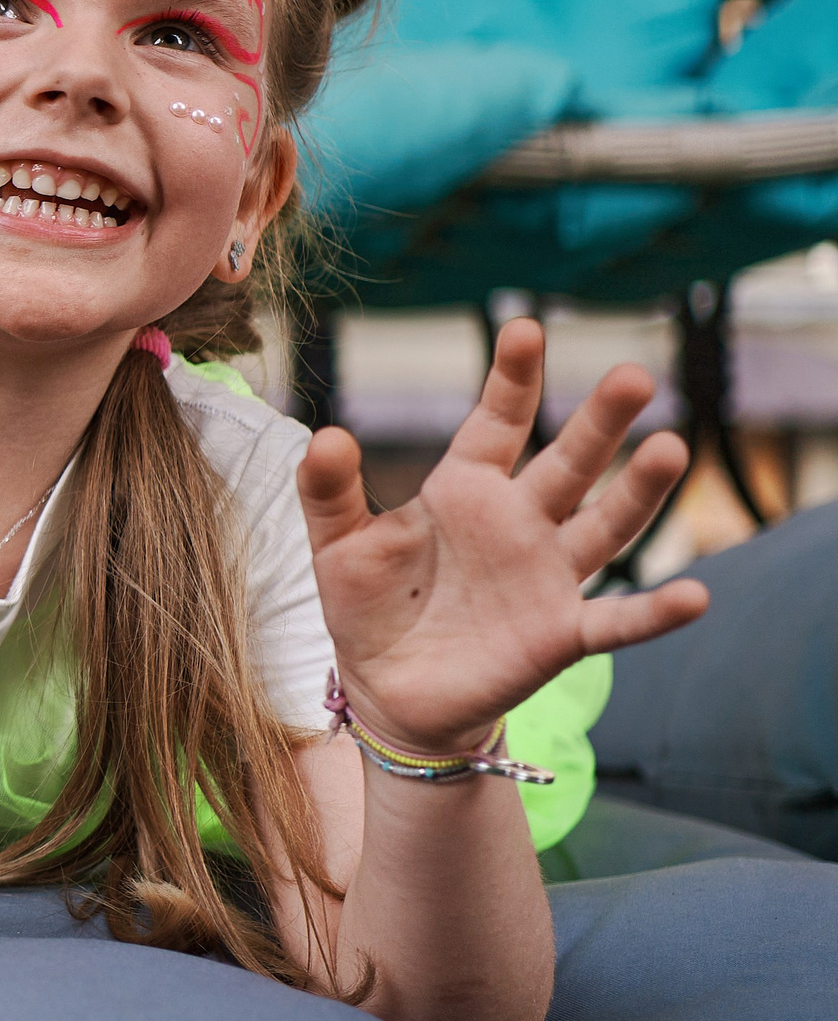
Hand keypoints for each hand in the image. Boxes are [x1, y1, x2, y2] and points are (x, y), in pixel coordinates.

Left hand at [296, 319, 707, 753]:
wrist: (388, 691)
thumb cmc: (368, 607)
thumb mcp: (336, 544)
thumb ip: (328, 491)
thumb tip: (325, 435)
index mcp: (466, 490)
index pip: (497, 423)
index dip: (512, 379)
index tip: (525, 329)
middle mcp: (519, 522)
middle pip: (569, 463)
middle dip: (600, 421)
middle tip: (633, 374)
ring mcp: (547, 576)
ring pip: (605, 525)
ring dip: (639, 491)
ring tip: (671, 449)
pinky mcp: (561, 633)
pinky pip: (618, 621)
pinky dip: (656, 612)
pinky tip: (696, 595)